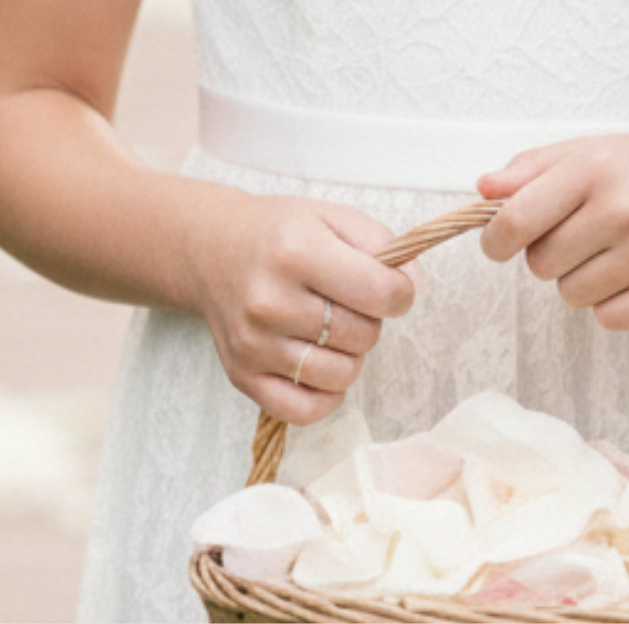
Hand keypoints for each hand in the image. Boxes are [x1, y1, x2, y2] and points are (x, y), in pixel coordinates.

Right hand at [192, 193, 417, 427]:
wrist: (214, 251)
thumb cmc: (282, 233)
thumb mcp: (333, 217)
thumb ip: (382, 244)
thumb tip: (413, 286)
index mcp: (297, 252)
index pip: (379, 292)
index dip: (401, 291)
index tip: (392, 286)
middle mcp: (271, 301)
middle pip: (364, 336)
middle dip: (371, 319)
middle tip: (348, 301)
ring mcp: (254, 344)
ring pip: (342, 375)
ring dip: (351, 354)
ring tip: (331, 327)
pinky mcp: (242, 376)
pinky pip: (307, 411)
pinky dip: (327, 394)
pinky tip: (321, 361)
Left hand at [477, 128, 628, 331]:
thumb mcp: (591, 150)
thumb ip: (532, 168)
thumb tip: (483, 189)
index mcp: (594, 168)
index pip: (516, 220)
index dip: (496, 240)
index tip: (499, 244)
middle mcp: (623, 208)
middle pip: (541, 265)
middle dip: (549, 255)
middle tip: (581, 236)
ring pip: (573, 295)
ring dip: (582, 280)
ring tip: (612, 251)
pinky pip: (610, 319)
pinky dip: (614, 304)